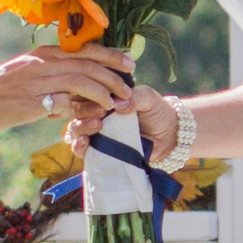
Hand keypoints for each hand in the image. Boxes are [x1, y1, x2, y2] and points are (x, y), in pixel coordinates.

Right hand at [0, 48, 132, 133]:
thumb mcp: (24, 76)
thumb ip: (49, 79)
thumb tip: (71, 94)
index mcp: (42, 54)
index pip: (83, 49)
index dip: (109, 54)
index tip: (128, 61)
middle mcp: (42, 63)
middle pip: (87, 61)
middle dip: (114, 71)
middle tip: (130, 83)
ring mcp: (36, 81)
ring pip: (81, 79)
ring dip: (103, 90)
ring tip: (116, 102)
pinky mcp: (31, 102)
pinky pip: (65, 103)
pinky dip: (82, 109)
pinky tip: (91, 117)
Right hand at [64, 87, 178, 163]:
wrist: (168, 136)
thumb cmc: (156, 111)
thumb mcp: (148, 98)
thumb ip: (135, 97)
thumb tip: (119, 104)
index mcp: (103, 96)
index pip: (85, 92)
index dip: (88, 95)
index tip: (102, 101)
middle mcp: (95, 113)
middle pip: (76, 111)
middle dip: (83, 113)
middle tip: (100, 116)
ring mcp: (95, 132)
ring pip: (74, 130)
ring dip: (79, 129)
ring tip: (95, 127)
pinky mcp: (98, 150)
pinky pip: (81, 149)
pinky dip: (78, 146)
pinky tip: (84, 143)